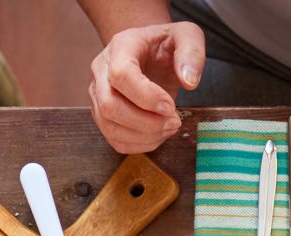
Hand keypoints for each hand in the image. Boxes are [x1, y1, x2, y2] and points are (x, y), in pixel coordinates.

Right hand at [87, 22, 203, 153]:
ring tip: (170, 128)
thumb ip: (192, 52)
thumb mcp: (187, 36)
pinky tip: (159, 135)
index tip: (171, 106)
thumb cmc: (166, 44)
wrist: (151, 51)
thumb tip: (189, 81)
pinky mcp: (103, 113)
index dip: (146, 97)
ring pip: (110, 127)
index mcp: (120, 46)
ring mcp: (99, 93)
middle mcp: (102, 69)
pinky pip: (114, 139)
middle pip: (109, 106)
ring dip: (144, 136)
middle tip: (174, 121)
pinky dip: (139, 144)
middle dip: (146, 122)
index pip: (121, 75)